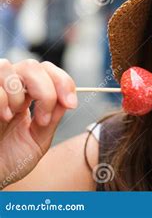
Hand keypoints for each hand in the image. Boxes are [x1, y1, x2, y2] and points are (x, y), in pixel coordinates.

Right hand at [0, 59, 76, 188]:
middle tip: (44, 119)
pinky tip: (3, 118)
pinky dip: (3, 100)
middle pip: (31, 65)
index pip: (47, 70)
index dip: (63, 82)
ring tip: (15, 116)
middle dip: (46, 91)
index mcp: (26, 94)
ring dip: (19, 93)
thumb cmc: (8, 160)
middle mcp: (8, 88)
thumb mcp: (39, 139)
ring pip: (7, 67)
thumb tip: (67, 98)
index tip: (72, 104)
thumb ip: (53, 117)